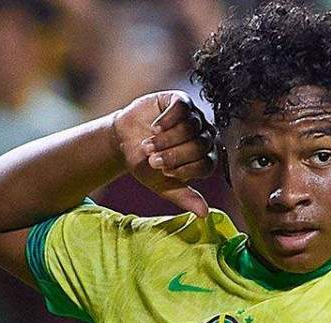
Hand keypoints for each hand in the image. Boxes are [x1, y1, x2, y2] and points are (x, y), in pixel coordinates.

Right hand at [113, 91, 217, 217]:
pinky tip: (155, 128)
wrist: (124, 142)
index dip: (185, 169)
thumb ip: (184, 197)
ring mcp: (194, 117)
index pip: (206, 165)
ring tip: (149, 145)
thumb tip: (204, 213)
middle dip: (175, 155)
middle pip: (200, 145)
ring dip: (168, 139)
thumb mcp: (163, 185)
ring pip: (191, 126)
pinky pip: (182, 107)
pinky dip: (168, 119)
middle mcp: (204, 136)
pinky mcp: (180, 101)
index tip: (164, 172)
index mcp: (204, 157)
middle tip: (153, 160)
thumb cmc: (146, 165)